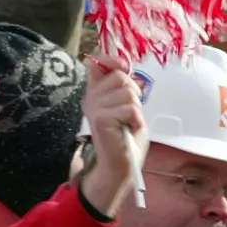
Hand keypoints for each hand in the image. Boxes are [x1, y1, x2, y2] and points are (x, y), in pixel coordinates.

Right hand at [80, 54, 146, 219]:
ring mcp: (94, 108)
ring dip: (135, 109)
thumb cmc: (125, 139)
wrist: (119, 166)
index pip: (97, 64)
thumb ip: (121, 87)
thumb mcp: (125, 107)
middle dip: (133, 93)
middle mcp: (91, 99)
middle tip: (129, 114)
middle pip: (120, 77)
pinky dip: (136, 120)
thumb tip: (123, 64)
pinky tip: (128, 130)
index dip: (112, 60)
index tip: (123, 66)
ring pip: (128, 92)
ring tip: (128, 124)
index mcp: (95, 94)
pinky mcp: (101, 119)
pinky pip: (130, 108)